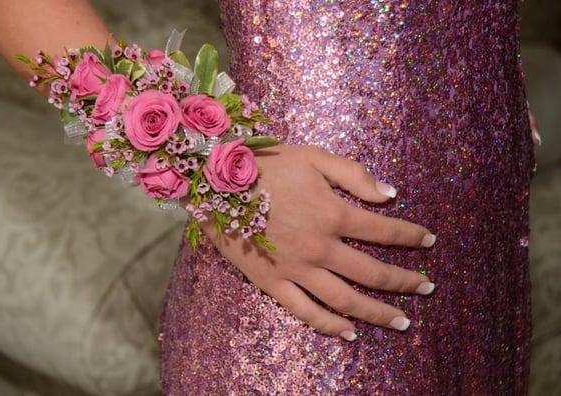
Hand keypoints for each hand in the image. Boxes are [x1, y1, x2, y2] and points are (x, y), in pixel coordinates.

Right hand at [198, 144, 435, 340]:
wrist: (215, 182)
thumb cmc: (266, 165)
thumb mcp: (314, 157)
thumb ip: (354, 174)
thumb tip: (391, 194)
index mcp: (334, 213)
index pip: (385, 231)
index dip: (412, 236)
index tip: (430, 241)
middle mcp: (322, 247)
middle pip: (373, 273)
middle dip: (405, 282)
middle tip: (427, 288)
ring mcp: (297, 270)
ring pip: (345, 299)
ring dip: (377, 312)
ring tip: (402, 322)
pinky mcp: (272, 283)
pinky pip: (305, 311)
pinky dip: (329, 325)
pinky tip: (349, 332)